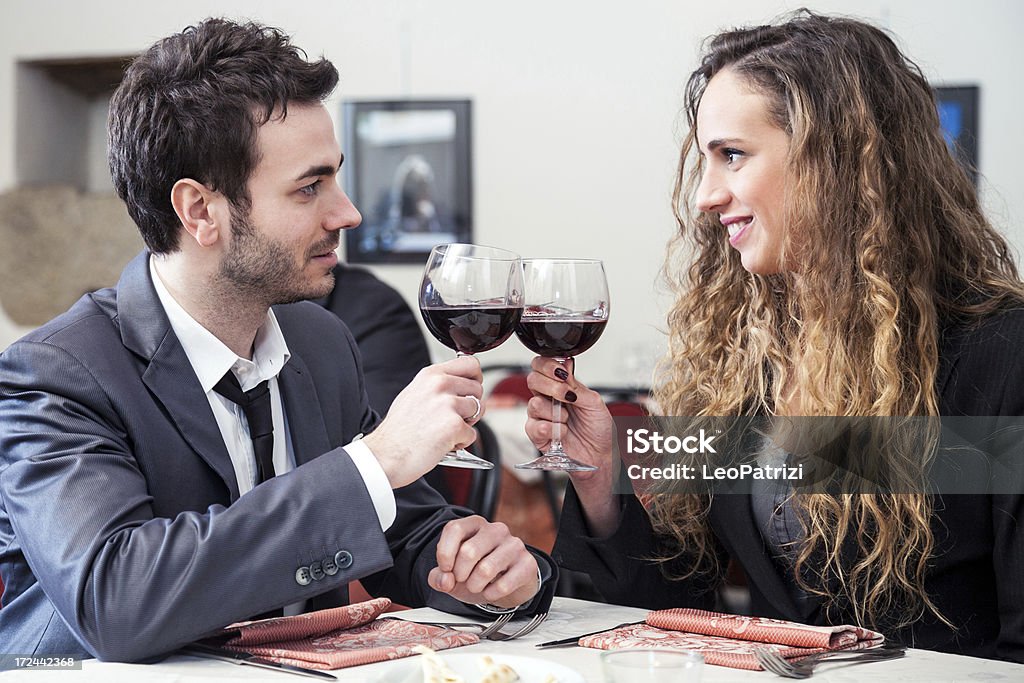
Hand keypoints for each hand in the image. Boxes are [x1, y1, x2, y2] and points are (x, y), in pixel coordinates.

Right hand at [362, 355, 482, 487]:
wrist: (385, 455)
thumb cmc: (398, 431)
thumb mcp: (413, 394)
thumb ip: (437, 385)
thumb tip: (461, 384)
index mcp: (430, 375)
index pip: (470, 363)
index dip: (475, 378)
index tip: (470, 389)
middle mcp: (440, 384)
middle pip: (478, 388)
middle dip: (471, 405)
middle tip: (452, 418)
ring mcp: (448, 404)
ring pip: (479, 409)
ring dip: (466, 424)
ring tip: (444, 430)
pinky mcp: (454, 425)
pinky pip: (473, 433)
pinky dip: (461, 442)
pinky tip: (443, 443)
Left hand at [428, 516, 539, 608]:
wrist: (509, 585)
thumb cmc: (478, 573)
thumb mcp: (453, 574)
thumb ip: (438, 577)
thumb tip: (445, 580)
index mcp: (476, 524)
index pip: (455, 529)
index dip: (445, 552)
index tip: (445, 569)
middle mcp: (496, 530)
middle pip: (469, 551)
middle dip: (459, 574)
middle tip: (463, 580)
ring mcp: (514, 545)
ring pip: (485, 569)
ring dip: (475, 585)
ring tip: (476, 586)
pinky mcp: (527, 563)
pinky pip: (503, 585)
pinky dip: (491, 594)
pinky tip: (491, 591)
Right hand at [524, 357, 619, 535]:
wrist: (602, 455)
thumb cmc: (600, 429)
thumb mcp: (595, 402)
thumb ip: (576, 386)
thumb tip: (564, 368)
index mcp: (561, 386)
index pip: (543, 366)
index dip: (547, 365)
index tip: (561, 373)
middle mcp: (549, 399)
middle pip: (533, 380)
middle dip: (550, 386)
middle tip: (567, 396)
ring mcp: (542, 417)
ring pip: (533, 404)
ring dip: (554, 413)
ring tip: (567, 421)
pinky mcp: (538, 436)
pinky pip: (532, 427)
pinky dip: (549, 429)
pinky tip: (561, 433)